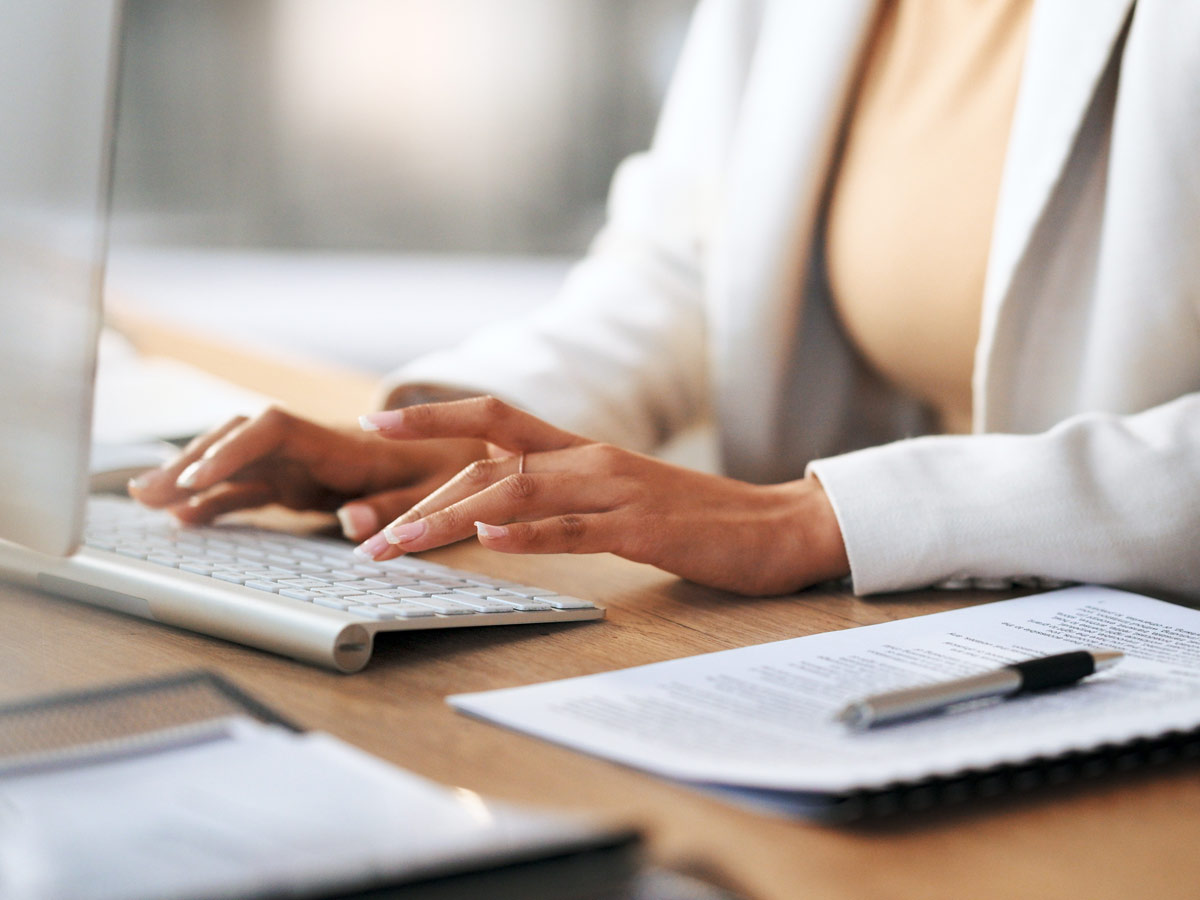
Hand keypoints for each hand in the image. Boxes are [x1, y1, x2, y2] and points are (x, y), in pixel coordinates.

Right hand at [128, 406, 487, 539]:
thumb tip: (352, 524)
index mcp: (342, 443)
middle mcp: (312, 447)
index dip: (235, 448)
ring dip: (191, 479)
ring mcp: (301, 464)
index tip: (199, 474)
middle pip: (240, 441)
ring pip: (235, 463)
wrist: (461, 451)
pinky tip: (182, 519)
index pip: (275, 429)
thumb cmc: (450, 469)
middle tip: (147, 492)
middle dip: (193, 461)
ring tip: (144, 501)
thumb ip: (394, 507)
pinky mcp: (298, 482)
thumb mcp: (435, 491)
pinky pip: (249, 488)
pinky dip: (216, 501)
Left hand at [353, 397, 850, 595]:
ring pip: (519, 493)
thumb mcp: (619, 499)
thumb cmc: (696, 518)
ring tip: (400, 546)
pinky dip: (532, 534)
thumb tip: (500, 512)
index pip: (494, 420)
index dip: (432, 417)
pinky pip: (578, 529)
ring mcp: (618, 491)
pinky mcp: (644, 529)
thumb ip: (565, 497)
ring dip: (452, 520)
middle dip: (420, 493)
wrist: (779, 527)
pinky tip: (492, 541)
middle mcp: (592, 460)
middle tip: (366, 534)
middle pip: (490, 458)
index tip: (373, 420)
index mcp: (583, 451)